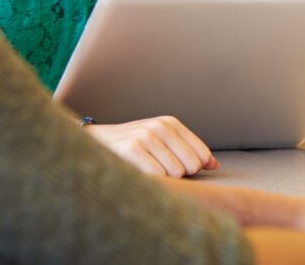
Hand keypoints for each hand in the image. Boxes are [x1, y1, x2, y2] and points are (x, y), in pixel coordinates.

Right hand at [85, 116, 216, 177]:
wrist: (90, 144)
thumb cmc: (130, 147)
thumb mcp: (161, 143)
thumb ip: (188, 151)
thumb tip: (214, 165)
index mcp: (170, 123)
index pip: (202, 154)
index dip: (194, 168)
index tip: (177, 168)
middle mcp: (160, 126)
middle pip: (192, 165)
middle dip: (179, 174)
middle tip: (157, 169)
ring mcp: (146, 136)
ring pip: (176, 172)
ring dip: (163, 178)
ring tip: (145, 170)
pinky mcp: (132, 149)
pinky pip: (158, 176)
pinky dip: (151, 181)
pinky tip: (138, 174)